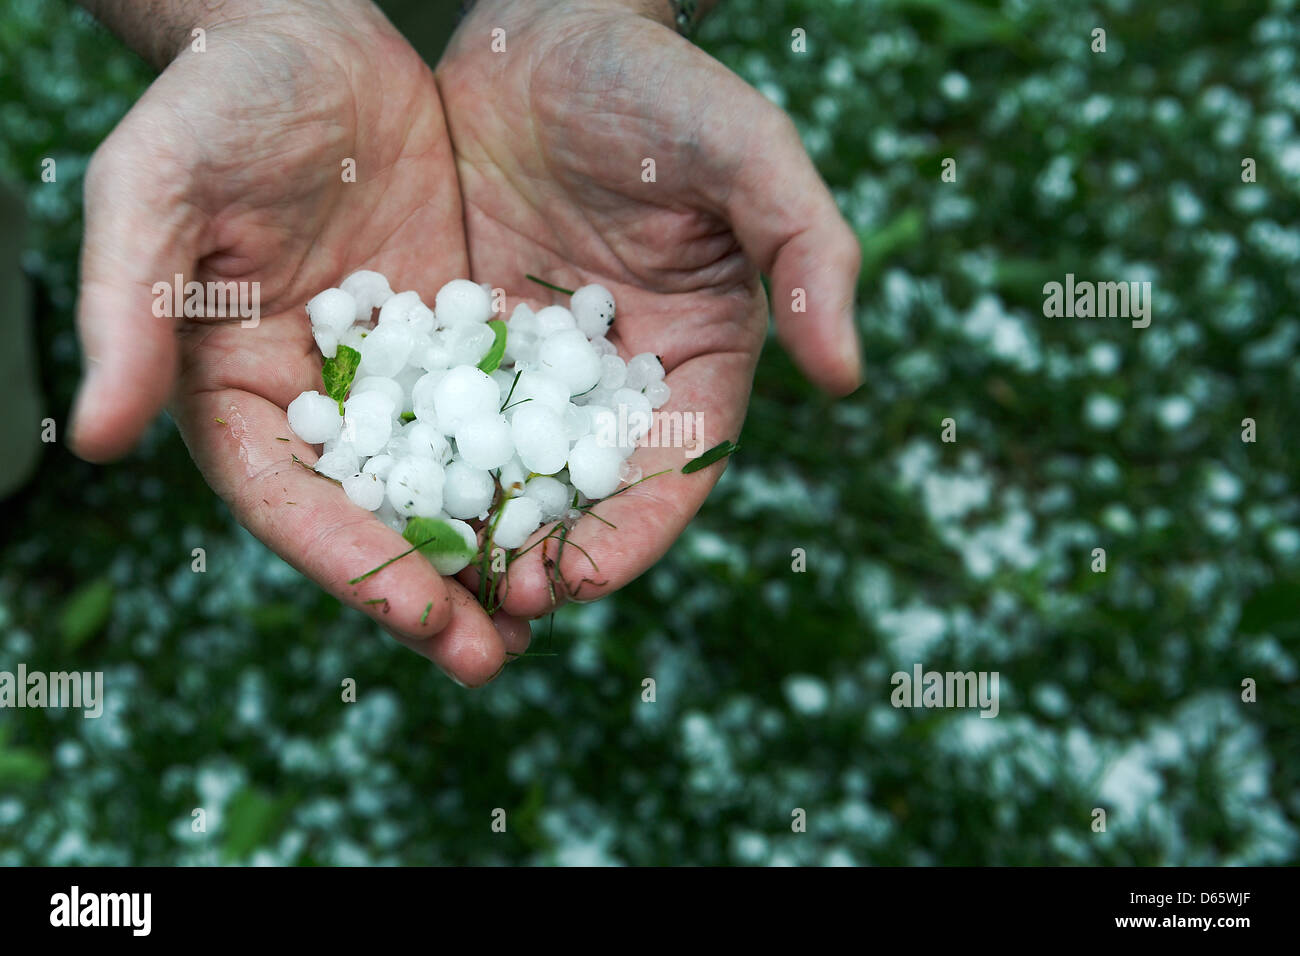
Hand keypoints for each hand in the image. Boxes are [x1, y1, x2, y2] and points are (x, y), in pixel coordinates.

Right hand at [70, 0, 528, 684]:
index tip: (420, 620)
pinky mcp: (453, 336)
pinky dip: (533, 459)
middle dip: (432, 589)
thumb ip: (131, 311)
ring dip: (493, 545)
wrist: (306, 41)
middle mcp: (319, 402)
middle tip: (496, 654)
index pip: (291, 503)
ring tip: (552, 602)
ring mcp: (393, 375)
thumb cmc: (215, 107)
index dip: (352, 567)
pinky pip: (498, 407)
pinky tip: (582, 500)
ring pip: (446, 478)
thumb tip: (95, 439)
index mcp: (235, 393)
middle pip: (375, 516)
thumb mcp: (157, 193)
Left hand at [435, 0, 861, 616]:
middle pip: (588, 489)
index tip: (586, 578)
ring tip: (433, 584)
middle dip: (548, 555)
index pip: (676, 467)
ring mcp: (538, 363)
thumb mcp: (749, 155)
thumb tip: (848, 375)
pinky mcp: (467, 335)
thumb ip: (807, 254)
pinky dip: (414, 459)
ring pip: (507, 466)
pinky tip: (371, 497)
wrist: (550, 26)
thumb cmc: (663, 87)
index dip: (636, 529)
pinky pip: (438, 409)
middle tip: (497, 609)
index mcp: (697, 358)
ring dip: (476, 530)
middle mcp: (618, 379)